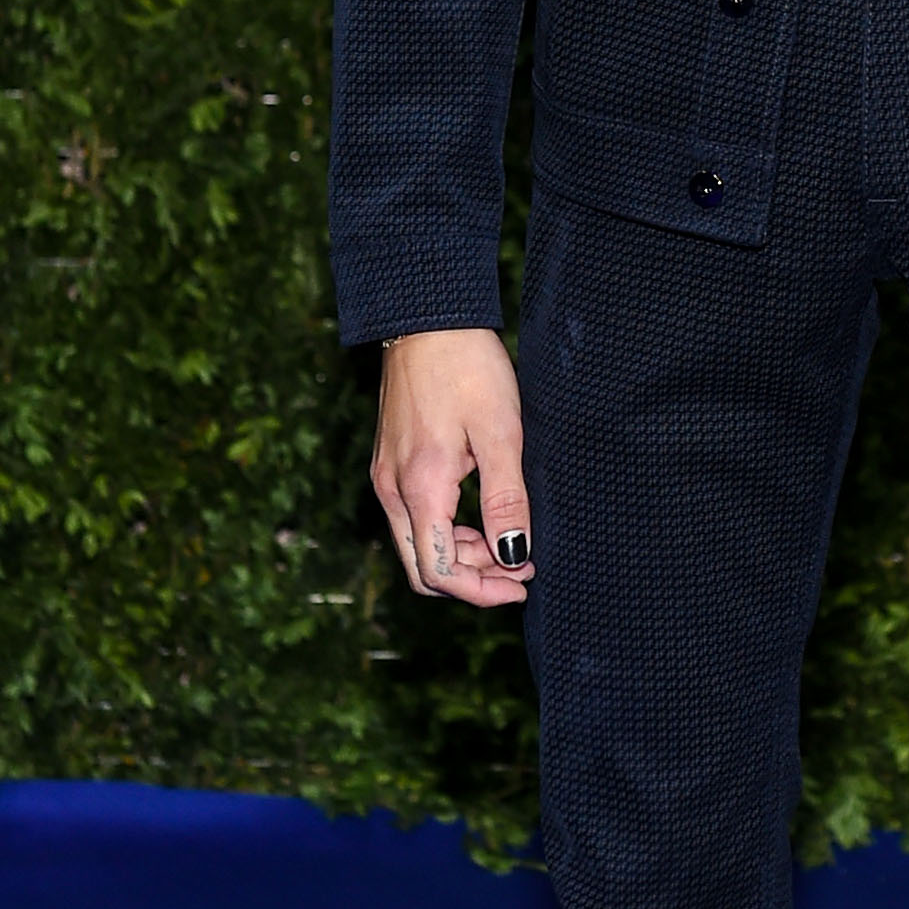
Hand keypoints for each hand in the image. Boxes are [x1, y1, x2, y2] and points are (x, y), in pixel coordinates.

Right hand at [371, 328, 532, 609]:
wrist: (426, 317)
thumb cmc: (467, 367)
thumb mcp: (501, 433)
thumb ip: (506, 500)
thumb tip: (511, 555)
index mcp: (420, 488)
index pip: (439, 571)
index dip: (481, 591)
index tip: (522, 581)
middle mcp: (393, 490)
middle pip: (423, 567)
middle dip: (472, 579)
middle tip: (520, 568)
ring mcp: (386, 476)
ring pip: (418, 543)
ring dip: (462, 555)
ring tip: (511, 541)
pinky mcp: (390, 462)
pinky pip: (415, 517)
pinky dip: (448, 530)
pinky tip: (483, 516)